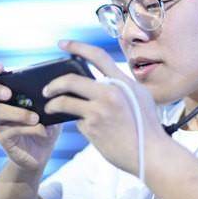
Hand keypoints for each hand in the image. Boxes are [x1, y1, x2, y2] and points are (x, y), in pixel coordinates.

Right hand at [0, 62, 60, 172]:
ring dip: (19, 113)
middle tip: (8, 93)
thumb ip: (51, 97)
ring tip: (36, 117)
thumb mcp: (51, 108)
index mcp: (7, 93)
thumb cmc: (45, 124)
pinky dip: (30, 129)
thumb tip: (58, 87)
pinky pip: (12, 130)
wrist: (42, 152)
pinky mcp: (2, 138)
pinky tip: (42, 130)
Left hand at [44, 40, 168, 174]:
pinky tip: (81, 128)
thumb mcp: (141, 97)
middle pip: (71, 80)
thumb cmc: (147, 127)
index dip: (77, 47)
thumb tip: (101, 82)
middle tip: (46, 90)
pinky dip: (76, 123)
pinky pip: (76, 121)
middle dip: (53, 84)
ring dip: (53, 104)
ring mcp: (100, 111)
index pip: (97, 56)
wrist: (151, 154)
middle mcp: (110, 93)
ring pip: (65, 102)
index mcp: (123, 82)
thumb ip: (121, 86)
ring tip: (50, 108)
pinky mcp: (92, 128)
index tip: (62, 44)